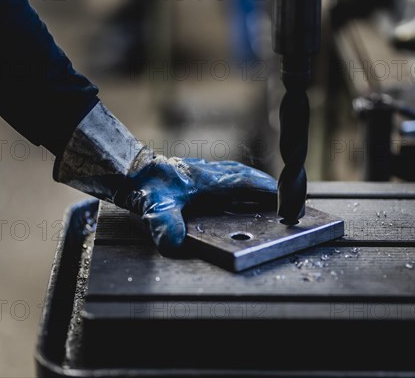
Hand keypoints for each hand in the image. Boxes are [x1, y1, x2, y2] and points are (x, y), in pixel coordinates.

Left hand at [116, 151, 276, 251]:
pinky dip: (240, 184)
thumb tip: (175, 245)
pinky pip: (228, 177)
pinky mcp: (198, 175)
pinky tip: (237, 196)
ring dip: (255, 185)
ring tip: (268, 196)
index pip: (247, 183)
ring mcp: (205, 172)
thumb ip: (165, 224)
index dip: (269, 193)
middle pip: (248, 177)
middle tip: (284, 200)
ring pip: (239, 175)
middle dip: (267, 188)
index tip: (286, 202)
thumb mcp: (154, 207)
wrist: (128, 169)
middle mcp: (212, 173)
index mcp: (209, 179)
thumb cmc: (144, 186)